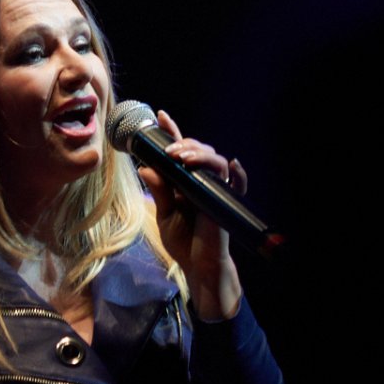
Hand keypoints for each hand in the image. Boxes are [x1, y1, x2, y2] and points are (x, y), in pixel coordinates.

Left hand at [137, 109, 244, 320]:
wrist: (198, 266)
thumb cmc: (184, 242)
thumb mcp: (165, 214)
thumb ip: (159, 191)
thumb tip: (146, 167)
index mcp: (185, 181)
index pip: (180, 152)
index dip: (172, 132)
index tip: (159, 116)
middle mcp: (201, 182)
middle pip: (199, 150)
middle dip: (184, 143)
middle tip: (169, 149)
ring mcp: (214, 191)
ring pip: (215, 161)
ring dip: (198, 154)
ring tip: (180, 157)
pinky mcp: (224, 202)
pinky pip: (236, 184)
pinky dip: (237, 174)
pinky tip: (233, 164)